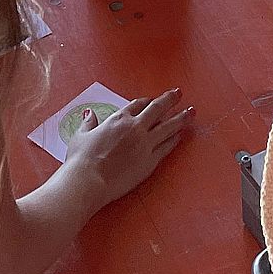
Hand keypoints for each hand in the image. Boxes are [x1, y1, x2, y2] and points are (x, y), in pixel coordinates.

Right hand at [65, 88, 191, 209]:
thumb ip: (88, 123)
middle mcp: (135, 128)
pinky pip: (166, 147)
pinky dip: (175, 139)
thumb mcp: (81, 136)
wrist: (88, 180)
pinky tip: (181, 135)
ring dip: (180, 118)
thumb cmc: (81, 159)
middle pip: (157, 109)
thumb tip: (89, 114)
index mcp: (118, 119)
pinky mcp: (150, 161)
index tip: (152, 100)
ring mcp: (145, 144)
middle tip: (180, 93)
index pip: (137, 105)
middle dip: (170, 100)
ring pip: (168, 127)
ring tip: (191, 112)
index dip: (146, 101)